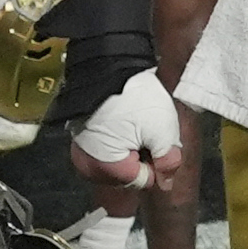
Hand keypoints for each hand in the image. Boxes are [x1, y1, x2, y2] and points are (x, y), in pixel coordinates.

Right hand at [34, 0, 172, 178]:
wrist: (107, 64)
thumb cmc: (138, 99)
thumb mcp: (164, 131)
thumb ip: (168, 162)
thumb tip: (166, 184)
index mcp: (107, 168)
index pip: (143, 180)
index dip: (157, 162)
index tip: (159, 138)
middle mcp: (87, 166)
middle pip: (127, 175)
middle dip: (143, 157)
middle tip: (149, 130)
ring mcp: (80, 153)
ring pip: (116, 165)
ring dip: (131, 150)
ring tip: (137, 125)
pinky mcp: (79, 139)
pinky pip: (104, 152)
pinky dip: (117, 142)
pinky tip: (124, 124)